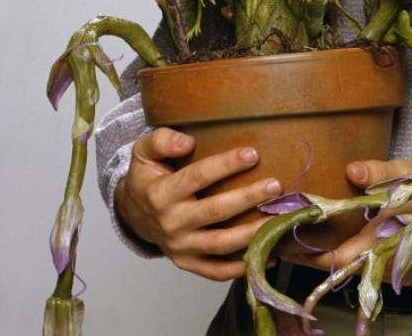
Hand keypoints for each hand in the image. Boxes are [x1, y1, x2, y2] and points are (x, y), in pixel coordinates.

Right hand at [115, 127, 280, 280]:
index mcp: (161, 193)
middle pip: (215, 211)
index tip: (252, 154)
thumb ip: (162, 141)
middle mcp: (171, 223)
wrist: (133, 214)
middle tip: (275, 186)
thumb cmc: (148, 177)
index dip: (226, 165)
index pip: (198, 177)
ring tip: (278, 219)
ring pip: (220, 243)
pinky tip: (267, 255)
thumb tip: (187, 143)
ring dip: (252, 233)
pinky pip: (215, 271)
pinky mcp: (188, 263)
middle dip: (247, 198)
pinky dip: (241, 267)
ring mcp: (180, 247)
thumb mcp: (144, 152)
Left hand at [293, 158, 411, 284]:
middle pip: (341, 265)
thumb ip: (379, 174)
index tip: (282, 244)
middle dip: (313, 252)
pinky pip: (371, 264)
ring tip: (305, 233)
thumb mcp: (409, 173)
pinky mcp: (402, 268)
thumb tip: (351, 171)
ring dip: (332, 252)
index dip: (307, 254)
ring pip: (355, 266)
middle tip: (283, 237)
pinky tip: (343, 234)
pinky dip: (354, 251)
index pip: (336, 259)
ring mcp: (396, 270)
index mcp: (386, 243)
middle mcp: (388, 265)